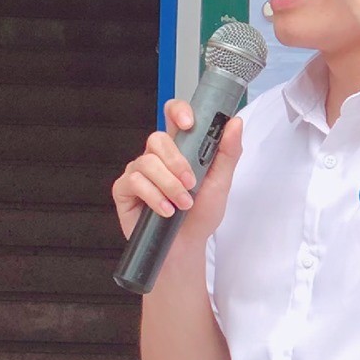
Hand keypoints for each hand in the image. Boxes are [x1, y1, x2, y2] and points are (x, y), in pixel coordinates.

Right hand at [111, 98, 243, 241]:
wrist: (185, 247)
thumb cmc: (201, 215)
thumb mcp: (221, 184)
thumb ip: (228, 153)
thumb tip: (235, 122)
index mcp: (179, 148)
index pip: (173, 115)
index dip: (178, 111)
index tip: (189, 124)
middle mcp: (156, 156)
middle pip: (157, 138)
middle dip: (176, 162)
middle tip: (190, 184)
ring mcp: (138, 171)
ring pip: (146, 162)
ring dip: (168, 185)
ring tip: (182, 205)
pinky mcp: (124, 189)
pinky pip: (135, 182)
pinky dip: (154, 197)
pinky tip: (165, 211)